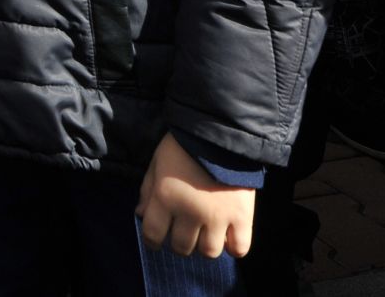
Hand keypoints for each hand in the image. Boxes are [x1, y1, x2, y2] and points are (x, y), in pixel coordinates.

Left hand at [137, 133, 255, 257]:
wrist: (220, 133)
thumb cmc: (182, 147)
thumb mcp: (157, 164)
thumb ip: (147, 191)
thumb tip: (141, 215)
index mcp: (166, 198)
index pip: (153, 234)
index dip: (152, 241)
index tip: (156, 240)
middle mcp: (190, 212)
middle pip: (182, 247)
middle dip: (179, 244)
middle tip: (183, 234)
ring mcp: (218, 217)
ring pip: (209, 252)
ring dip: (204, 246)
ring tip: (205, 235)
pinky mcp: (242, 217)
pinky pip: (239, 248)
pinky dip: (233, 247)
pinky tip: (228, 238)